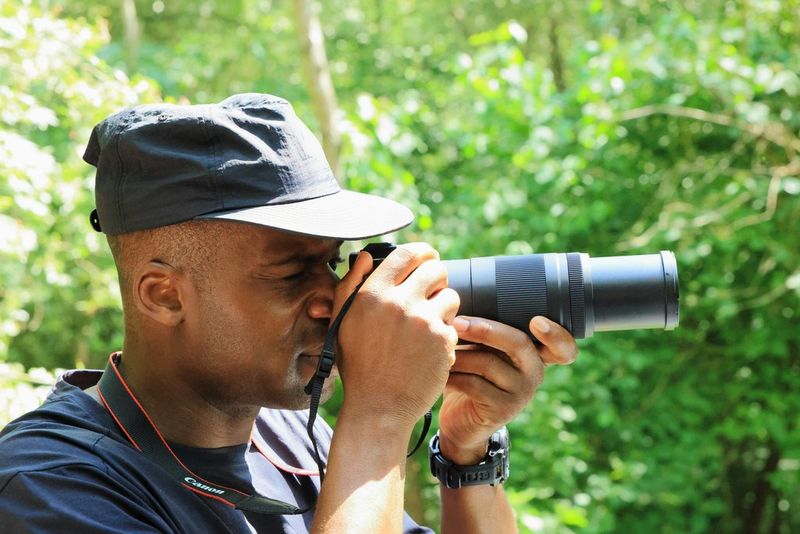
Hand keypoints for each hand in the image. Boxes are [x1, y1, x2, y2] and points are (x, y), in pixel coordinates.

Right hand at [333, 243, 460, 429]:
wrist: (378, 407)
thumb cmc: (359, 365)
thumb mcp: (342, 322)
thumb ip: (350, 285)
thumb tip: (367, 257)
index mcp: (371, 294)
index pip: (406, 253)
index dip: (422, 253)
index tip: (428, 258)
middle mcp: (397, 302)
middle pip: (436, 269)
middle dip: (437, 278)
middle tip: (433, 292)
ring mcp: (422, 320)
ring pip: (450, 295)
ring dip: (444, 307)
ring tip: (430, 325)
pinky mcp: (442, 340)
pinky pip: (454, 324)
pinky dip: (445, 336)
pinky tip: (429, 350)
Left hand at [437, 315, 577, 463]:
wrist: (462, 422)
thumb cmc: (471, 375)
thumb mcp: (484, 351)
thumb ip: (487, 332)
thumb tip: (459, 298)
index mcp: (535, 354)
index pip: (562, 346)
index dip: (557, 334)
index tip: (537, 322)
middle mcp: (535, 373)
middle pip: (518, 343)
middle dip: (485, 329)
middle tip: (457, 322)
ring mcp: (521, 393)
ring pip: (488, 363)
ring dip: (459, 353)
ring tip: (439, 348)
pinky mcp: (502, 410)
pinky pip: (474, 384)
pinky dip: (453, 375)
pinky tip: (440, 371)